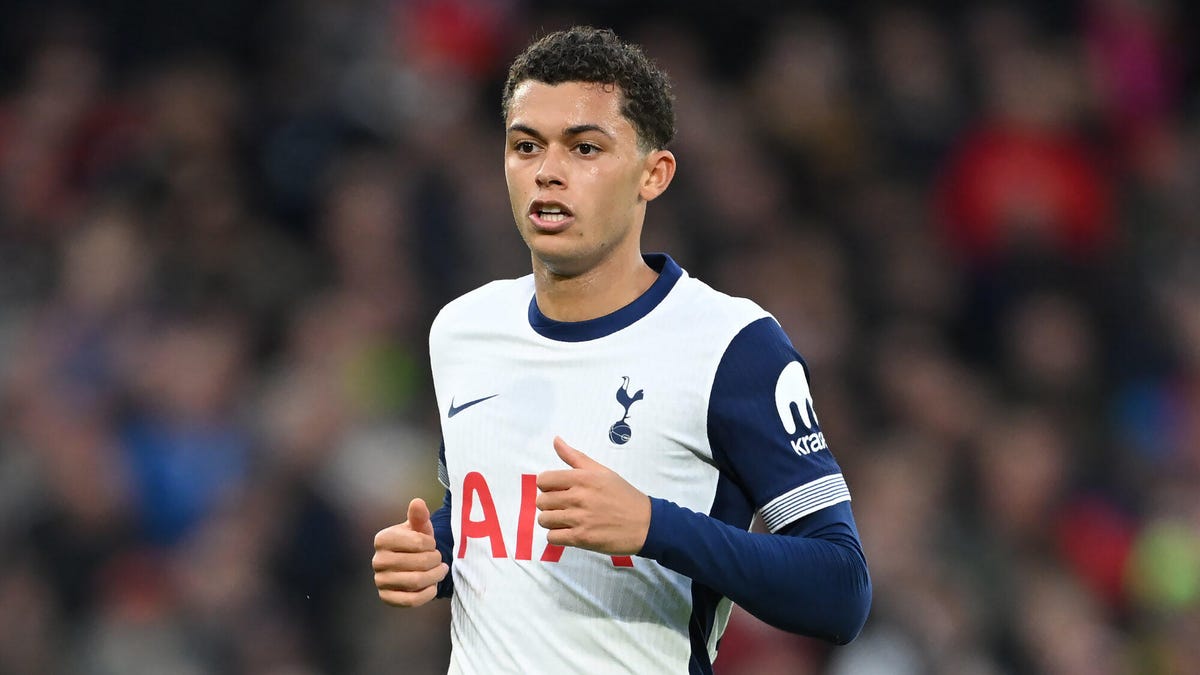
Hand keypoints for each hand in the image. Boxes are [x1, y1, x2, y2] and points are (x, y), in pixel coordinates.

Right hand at [373, 498, 448, 606]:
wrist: (410, 563)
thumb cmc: (416, 542)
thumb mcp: (419, 527)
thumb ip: (419, 516)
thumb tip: (418, 502)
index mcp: (383, 539)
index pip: (416, 543)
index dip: (431, 545)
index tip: (432, 544)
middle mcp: (377, 560)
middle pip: (418, 564)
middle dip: (436, 561)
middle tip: (440, 559)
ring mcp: (380, 580)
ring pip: (416, 582)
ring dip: (435, 577)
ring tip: (440, 570)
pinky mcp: (386, 597)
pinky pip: (410, 600)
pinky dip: (427, 594)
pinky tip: (432, 586)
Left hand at [535, 436, 651, 554]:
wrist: (645, 523)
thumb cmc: (623, 495)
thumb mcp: (602, 471)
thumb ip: (575, 457)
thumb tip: (556, 440)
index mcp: (583, 478)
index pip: (544, 480)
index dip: (547, 486)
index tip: (558, 490)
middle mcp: (579, 497)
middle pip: (542, 501)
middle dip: (549, 504)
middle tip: (563, 506)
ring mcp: (580, 519)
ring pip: (544, 520)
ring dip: (552, 521)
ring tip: (565, 519)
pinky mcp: (581, 538)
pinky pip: (552, 537)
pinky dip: (557, 536)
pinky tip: (569, 531)